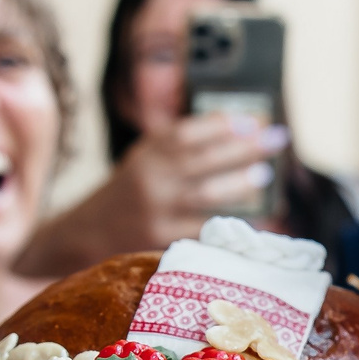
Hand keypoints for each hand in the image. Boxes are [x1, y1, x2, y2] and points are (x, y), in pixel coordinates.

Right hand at [14, 113, 285, 276]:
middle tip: (276, 140)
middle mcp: (149, 177)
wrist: (83, 235)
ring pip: (206, 193)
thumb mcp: (142, 161)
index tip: (250, 120)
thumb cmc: (126, 195)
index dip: (220, 125)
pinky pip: (203, 230)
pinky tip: (252, 220)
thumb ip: (176, 148)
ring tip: (263, 175)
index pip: (186, 133)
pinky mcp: (159, 239)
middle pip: (203, 159)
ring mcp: (155, 210)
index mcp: (146, 153)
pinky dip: (229, 224)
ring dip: (240, 183)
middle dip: (244, 148)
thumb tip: (235, 129)